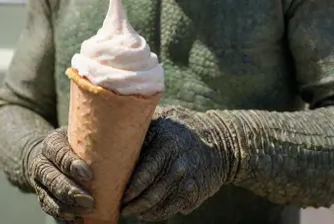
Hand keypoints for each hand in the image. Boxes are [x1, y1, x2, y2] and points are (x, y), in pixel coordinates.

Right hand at [27, 126, 94, 222]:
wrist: (46, 154)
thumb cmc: (72, 142)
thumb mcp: (77, 134)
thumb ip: (90, 139)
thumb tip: (120, 142)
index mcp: (51, 143)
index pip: (59, 154)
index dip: (72, 165)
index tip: (89, 175)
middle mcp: (41, 163)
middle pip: (53, 179)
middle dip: (71, 191)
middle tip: (90, 201)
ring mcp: (40, 182)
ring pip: (50, 197)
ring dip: (68, 207)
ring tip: (86, 211)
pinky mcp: (42, 196)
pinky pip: (50, 208)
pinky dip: (64, 214)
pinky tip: (77, 218)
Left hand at [121, 106, 232, 220]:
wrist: (220, 142)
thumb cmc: (183, 128)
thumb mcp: (165, 120)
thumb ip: (143, 126)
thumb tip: (113, 126)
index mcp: (167, 145)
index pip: (144, 173)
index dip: (130, 188)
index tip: (117, 194)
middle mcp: (178, 167)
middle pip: (150, 195)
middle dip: (132, 205)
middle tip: (120, 208)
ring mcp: (187, 183)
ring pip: (159, 207)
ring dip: (142, 212)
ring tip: (130, 211)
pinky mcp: (193, 195)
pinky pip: (171, 210)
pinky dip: (156, 214)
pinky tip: (146, 213)